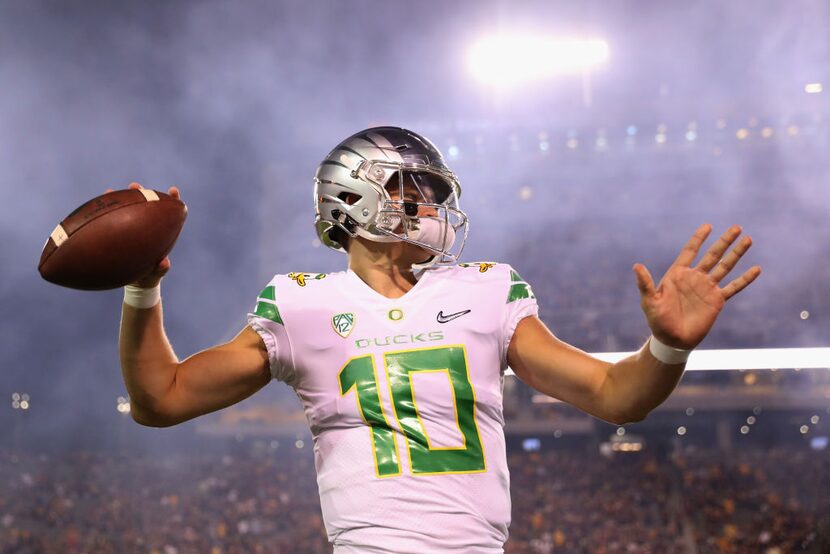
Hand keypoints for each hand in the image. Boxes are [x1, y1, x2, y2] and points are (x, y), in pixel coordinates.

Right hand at [105, 182, 181, 287]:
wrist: (135, 283)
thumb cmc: (149, 276)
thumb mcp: (155, 274)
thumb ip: (161, 270)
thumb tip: (165, 263)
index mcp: (161, 233)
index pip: (169, 213)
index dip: (172, 200)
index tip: (173, 190)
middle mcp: (147, 227)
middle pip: (146, 205)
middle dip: (142, 193)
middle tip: (135, 186)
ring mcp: (131, 228)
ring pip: (126, 210)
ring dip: (119, 199)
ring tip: (110, 191)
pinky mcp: (117, 233)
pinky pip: (110, 222)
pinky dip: (103, 215)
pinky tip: (93, 209)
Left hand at [633, 224, 760, 349]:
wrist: (672, 340)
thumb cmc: (657, 321)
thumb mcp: (649, 301)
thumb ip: (645, 283)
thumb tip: (636, 266)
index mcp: (678, 274)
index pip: (690, 251)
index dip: (699, 238)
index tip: (708, 226)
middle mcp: (694, 278)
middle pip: (712, 255)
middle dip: (724, 241)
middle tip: (737, 227)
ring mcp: (707, 288)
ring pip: (725, 266)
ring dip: (736, 254)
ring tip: (748, 239)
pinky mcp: (717, 300)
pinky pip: (734, 287)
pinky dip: (745, 279)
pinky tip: (756, 269)